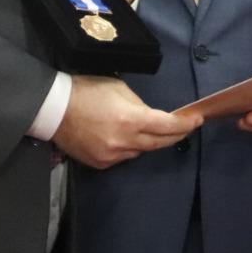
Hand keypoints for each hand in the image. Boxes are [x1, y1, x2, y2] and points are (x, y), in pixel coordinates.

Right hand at [51, 75, 199, 168]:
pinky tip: (123, 137)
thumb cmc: (87, 91)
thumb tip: (152, 118)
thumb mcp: (119, 89)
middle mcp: (125, 141)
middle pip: (160, 143)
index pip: (167, 126)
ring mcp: (113, 156)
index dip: (185, 124)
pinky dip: (129, 148)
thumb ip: (140, 106)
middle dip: (176, 135)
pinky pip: (124, 157)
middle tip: (186, 128)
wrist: (54, 110)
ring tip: (148, 129)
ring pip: (141, 151)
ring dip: (149, 141)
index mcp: (131, 119)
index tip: (197, 120)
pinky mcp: (102, 164)